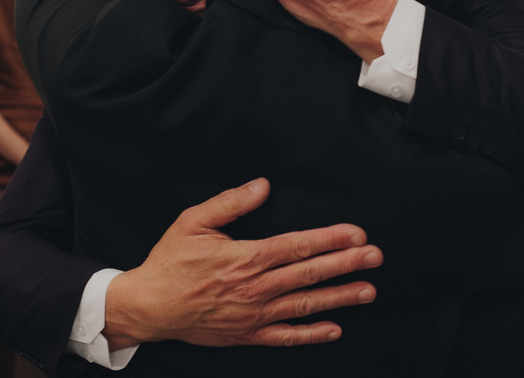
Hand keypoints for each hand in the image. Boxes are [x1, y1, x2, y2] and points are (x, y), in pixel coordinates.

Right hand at [103, 178, 381, 348]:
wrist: (149, 307)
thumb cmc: (170, 262)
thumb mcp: (193, 221)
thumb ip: (231, 202)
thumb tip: (262, 186)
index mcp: (246, 258)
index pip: (298, 246)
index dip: (331, 239)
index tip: (356, 234)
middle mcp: (255, 288)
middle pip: (310, 274)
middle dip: (346, 264)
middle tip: (375, 257)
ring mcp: (253, 314)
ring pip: (305, 305)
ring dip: (339, 297)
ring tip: (368, 290)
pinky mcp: (247, 334)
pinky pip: (286, 337)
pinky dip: (311, 334)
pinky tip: (335, 328)